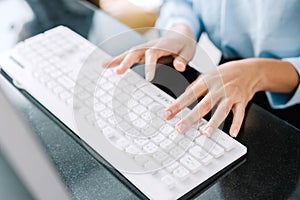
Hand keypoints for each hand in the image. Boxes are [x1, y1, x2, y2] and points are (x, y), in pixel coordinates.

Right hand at [104, 24, 196, 80]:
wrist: (180, 36)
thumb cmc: (184, 45)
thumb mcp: (188, 51)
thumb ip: (183, 59)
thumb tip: (180, 67)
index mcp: (163, 45)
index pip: (153, 54)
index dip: (150, 65)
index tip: (149, 78)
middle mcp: (151, 45)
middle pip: (137, 51)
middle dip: (127, 61)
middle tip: (118, 72)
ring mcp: (145, 48)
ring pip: (130, 52)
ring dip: (118, 59)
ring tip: (105, 66)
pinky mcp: (141, 52)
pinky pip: (129, 55)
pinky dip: (118, 60)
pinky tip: (107, 65)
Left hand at [163, 58, 298, 136]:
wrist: (250, 69)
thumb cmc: (226, 73)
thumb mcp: (209, 74)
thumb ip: (196, 85)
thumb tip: (184, 94)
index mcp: (207, 81)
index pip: (189, 95)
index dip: (177, 105)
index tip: (167, 114)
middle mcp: (219, 88)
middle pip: (203, 105)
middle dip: (191, 118)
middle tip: (180, 128)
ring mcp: (231, 95)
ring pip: (222, 110)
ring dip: (214, 123)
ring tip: (205, 134)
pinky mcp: (243, 101)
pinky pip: (240, 113)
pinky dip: (237, 123)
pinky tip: (233, 133)